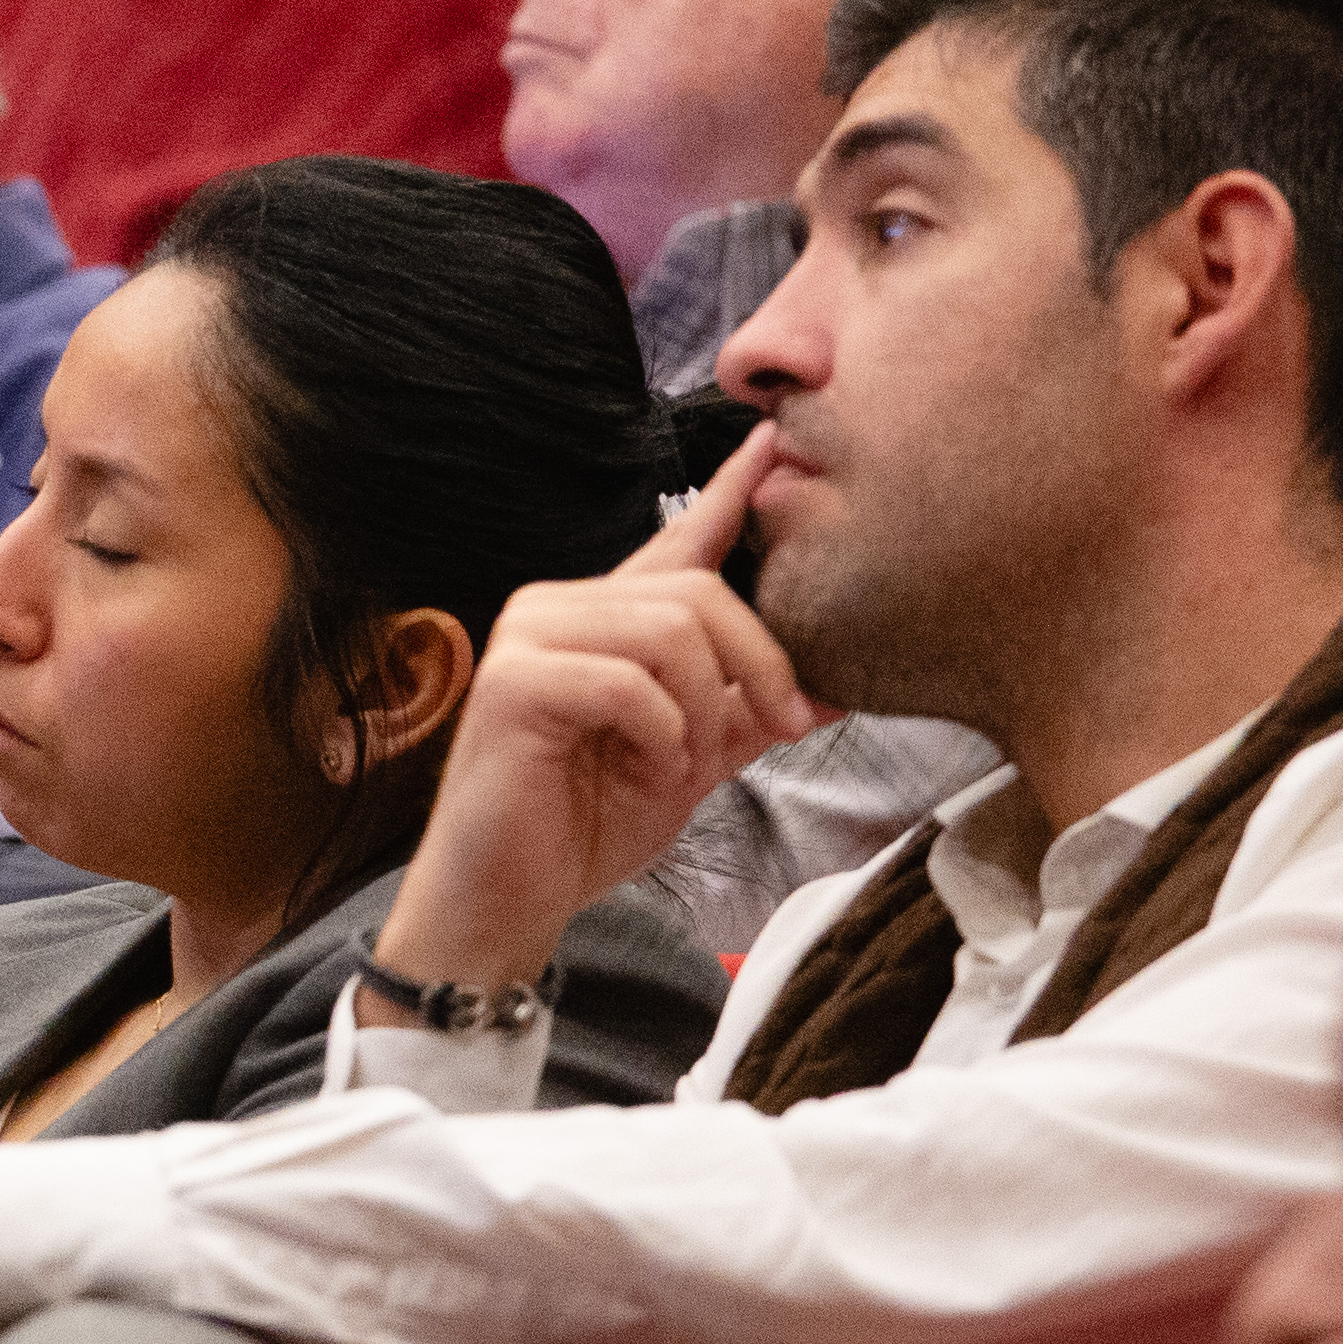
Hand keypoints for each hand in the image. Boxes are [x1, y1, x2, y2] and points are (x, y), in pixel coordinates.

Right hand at [366, 426, 815, 999]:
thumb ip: (746, 714)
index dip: (732, 493)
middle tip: (784, 727)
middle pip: (698, 592)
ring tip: (683, 766)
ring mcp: (531, 637)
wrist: (508, 901)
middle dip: (760, 663)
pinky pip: (629, 683)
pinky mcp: (514, 681)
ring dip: (704, 711)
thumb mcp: (690, 760)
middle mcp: (562, 607)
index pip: (679, 541)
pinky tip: (645, 770)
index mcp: (605, 620)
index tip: (773, 442)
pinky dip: (663, 735)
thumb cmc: (582, 827)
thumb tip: (834, 687)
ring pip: (670, 631)